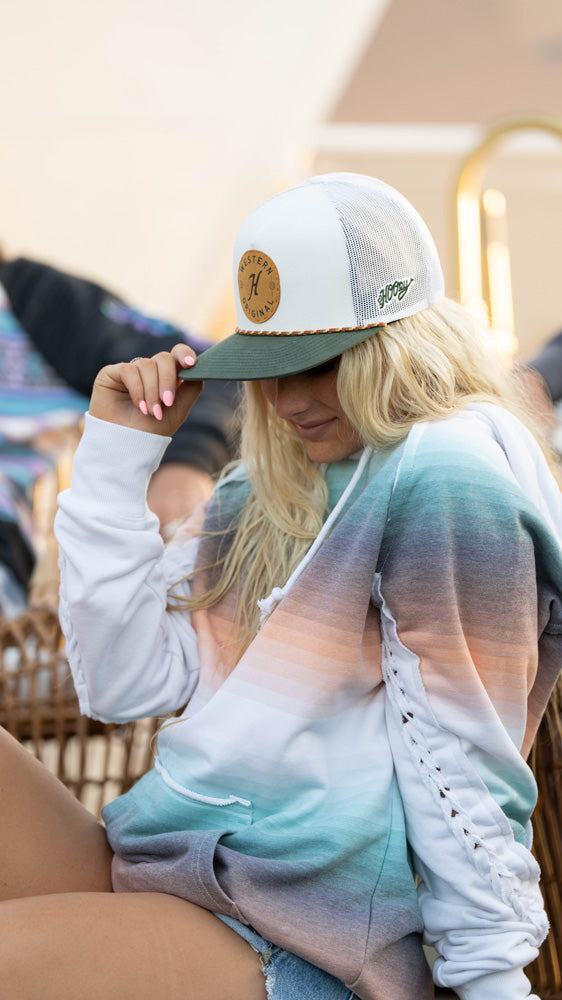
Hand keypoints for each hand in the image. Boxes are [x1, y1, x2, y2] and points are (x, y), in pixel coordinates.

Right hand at [89, 345, 203, 436]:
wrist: (127, 445)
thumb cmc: (152, 431)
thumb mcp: (179, 409)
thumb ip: (191, 387)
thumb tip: (199, 367)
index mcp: (166, 377)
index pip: (176, 355)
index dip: (184, 354)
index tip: (190, 364)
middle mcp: (149, 371)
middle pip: (164, 358)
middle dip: (168, 380)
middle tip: (167, 402)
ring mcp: (131, 371)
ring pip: (147, 365)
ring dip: (152, 391)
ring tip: (151, 412)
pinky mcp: (112, 373)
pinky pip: (129, 370)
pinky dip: (137, 389)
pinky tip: (139, 407)